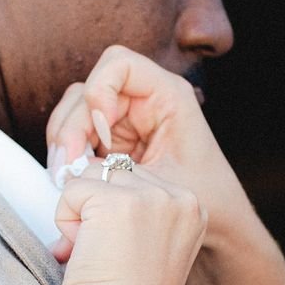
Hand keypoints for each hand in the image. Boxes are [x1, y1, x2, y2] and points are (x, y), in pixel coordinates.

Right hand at [46, 47, 251, 247]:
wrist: (221, 219)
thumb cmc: (207, 198)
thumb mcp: (166, 183)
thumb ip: (117, 171)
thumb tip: (70, 167)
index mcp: (168, 95)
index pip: (119, 64)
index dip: (100, 90)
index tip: (100, 132)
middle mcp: (144, 99)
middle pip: (88, 90)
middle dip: (72, 127)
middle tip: (67, 166)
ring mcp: (126, 118)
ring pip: (76, 111)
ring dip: (64, 141)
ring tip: (63, 177)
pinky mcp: (114, 139)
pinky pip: (78, 135)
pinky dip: (68, 155)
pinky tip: (69, 180)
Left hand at [54, 161, 205, 284]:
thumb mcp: (148, 248)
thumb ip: (134, 213)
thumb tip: (80, 179)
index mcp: (192, 209)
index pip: (135, 181)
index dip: (114, 216)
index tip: (120, 254)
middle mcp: (179, 197)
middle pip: (114, 173)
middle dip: (97, 210)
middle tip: (103, 256)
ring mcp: (151, 196)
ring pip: (91, 177)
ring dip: (80, 214)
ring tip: (94, 253)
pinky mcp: (118, 201)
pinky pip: (71, 190)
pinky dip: (64, 222)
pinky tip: (83, 252)